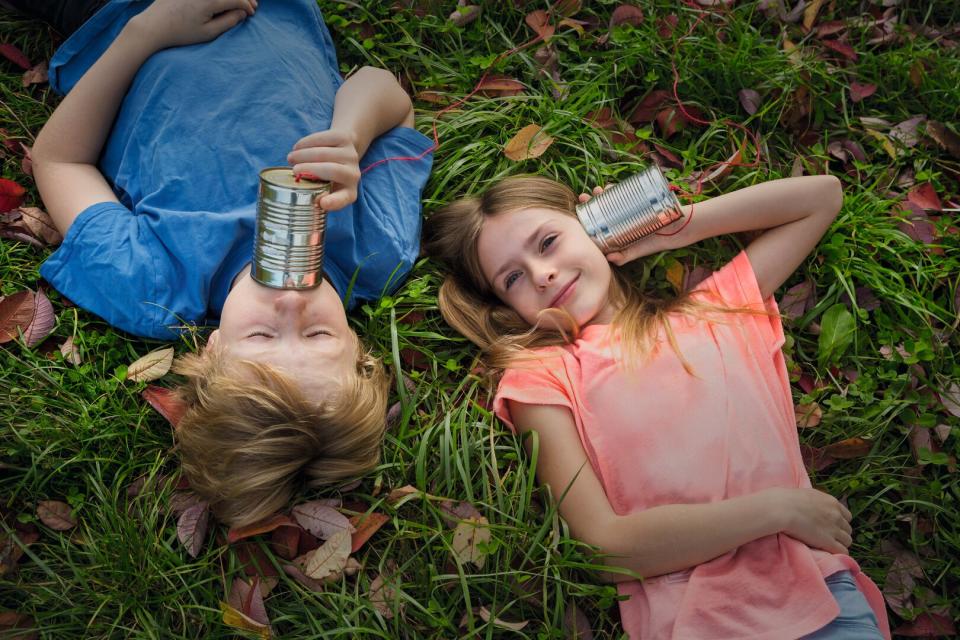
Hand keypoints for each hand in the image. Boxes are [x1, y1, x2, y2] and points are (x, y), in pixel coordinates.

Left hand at [130, 0, 255, 50]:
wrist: (153, 26)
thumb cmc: (181, 33)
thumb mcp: (208, 32)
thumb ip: (228, 21)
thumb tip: (241, 12)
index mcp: (210, 0)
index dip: (247, 5)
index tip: (252, 13)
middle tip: (251, 4)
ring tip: (238, 3)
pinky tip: (223, 2)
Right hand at [287, 129, 361, 211]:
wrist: (343, 151)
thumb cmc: (328, 176)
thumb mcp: (325, 190)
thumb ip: (315, 192)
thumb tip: (298, 192)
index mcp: (349, 193)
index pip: (344, 198)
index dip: (334, 202)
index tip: (322, 203)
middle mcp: (354, 175)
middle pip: (332, 170)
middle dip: (310, 169)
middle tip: (294, 171)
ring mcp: (351, 155)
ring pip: (325, 153)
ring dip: (304, 155)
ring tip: (291, 158)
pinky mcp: (344, 139)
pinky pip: (323, 139)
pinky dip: (306, 143)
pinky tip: (297, 148)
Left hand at [578, 184, 675, 265]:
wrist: (679, 229)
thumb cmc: (656, 242)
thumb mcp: (639, 250)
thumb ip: (626, 256)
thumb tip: (610, 258)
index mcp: (616, 231)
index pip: (597, 223)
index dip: (587, 217)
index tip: (579, 211)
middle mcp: (619, 219)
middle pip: (600, 209)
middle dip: (590, 202)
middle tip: (584, 197)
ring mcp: (628, 208)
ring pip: (610, 198)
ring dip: (601, 193)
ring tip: (597, 190)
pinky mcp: (637, 199)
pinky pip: (624, 191)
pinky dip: (616, 187)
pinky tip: (610, 186)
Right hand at [767, 487, 852, 553]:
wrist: (782, 509)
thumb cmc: (787, 499)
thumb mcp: (808, 494)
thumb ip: (817, 501)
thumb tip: (812, 502)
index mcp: (832, 503)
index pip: (847, 516)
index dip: (839, 522)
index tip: (830, 526)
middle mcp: (836, 515)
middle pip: (848, 529)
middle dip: (840, 533)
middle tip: (827, 537)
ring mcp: (834, 529)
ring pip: (847, 541)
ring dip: (839, 543)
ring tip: (827, 546)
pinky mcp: (828, 542)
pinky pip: (842, 551)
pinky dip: (837, 553)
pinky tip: (828, 552)